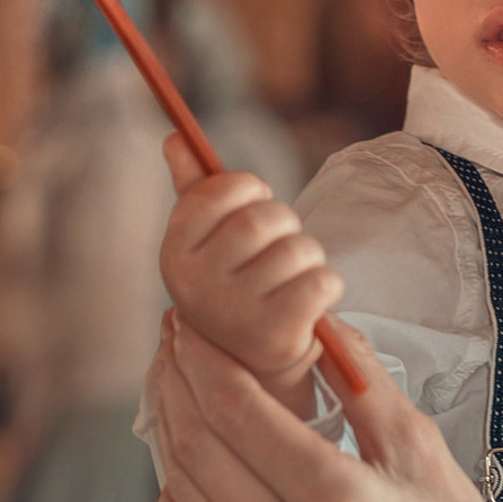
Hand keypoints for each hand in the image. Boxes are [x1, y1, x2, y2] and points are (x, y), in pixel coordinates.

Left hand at [148, 315, 502, 501]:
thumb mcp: (426, 454)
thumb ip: (366, 383)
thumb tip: (322, 322)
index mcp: (335, 499)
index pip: (235, 410)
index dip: (202, 357)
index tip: (191, 324)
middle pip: (196, 443)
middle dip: (176, 381)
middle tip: (176, 344)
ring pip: (178, 489)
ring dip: (168, 430)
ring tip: (178, 391)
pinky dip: (171, 496)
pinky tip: (190, 469)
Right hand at [158, 134, 341, 413]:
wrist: (255, 364)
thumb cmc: (235, 287)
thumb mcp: (209, 241)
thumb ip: (195, 190)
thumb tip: (175, 137)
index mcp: (174, 255)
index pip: (219, 191)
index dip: (250, 190)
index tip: (256, 203)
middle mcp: (196, 286)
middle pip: (265, 218)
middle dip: (286, 225)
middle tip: (280, 250)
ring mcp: (235, 314)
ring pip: (300, 248)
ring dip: (309, 258)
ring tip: (292, 281)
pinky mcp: (277, 335)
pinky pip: (323, 280)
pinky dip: (328, 286)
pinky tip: (310, 304)